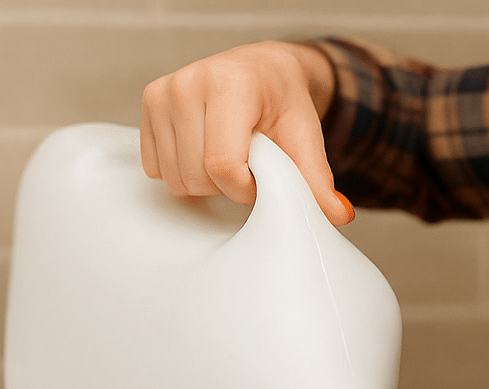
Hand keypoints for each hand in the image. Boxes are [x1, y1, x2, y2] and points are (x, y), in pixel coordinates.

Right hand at [140, 41, 351, 222]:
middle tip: (248, 166)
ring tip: (228, 157)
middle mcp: (190, 83)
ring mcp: (164, 93)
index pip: (223, 165)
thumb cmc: (284, 104)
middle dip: (227, 187)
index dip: (245, 188)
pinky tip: (204, 152)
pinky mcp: (148, 104)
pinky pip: (156, 168)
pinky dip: (183, 172)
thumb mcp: (307, 139)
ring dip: (205, 182)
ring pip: (175, 178)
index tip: (262, 176)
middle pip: (196, 176)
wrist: (262, 72)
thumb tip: (339, 216)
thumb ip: (317, 181)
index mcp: (231, 84)